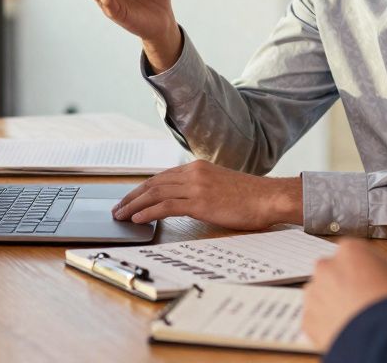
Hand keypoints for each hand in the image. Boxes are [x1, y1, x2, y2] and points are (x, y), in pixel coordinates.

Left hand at [111, 160, 302, 229]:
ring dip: (134, 205)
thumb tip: (183, 200)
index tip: (129, 199)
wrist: (269, 197)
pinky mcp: (200, 202)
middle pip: (153, 183)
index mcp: (197, 167)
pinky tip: (138, 220)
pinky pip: (166, 206)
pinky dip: (149, 212)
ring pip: (155, 193)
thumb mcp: (220, 185)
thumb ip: (201, 187)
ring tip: (121, 216)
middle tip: (117, 209)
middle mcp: (194, 173)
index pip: (161, 177)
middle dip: (132, 197)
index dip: (141, 189)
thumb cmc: (250, 196)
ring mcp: (196, 186)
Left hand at [302, 240, 386, 350]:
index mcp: (350, 250)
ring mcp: (314, 293)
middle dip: (346, 285)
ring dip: (335, 304)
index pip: (355, 253)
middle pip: (334, 273)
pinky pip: (318, 320)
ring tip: (357, 320)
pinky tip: (347, 331)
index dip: (367, 268)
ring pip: (323, 296)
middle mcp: (327, 267)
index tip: (374, 280)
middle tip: (365, 302)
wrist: (386, 338)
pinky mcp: (308, 320)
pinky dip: (328, 325)